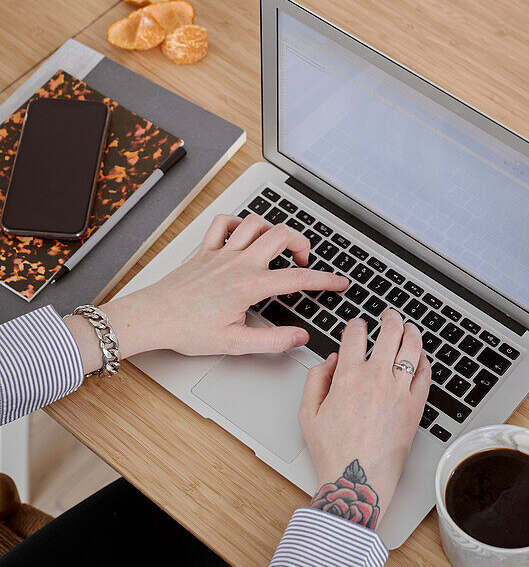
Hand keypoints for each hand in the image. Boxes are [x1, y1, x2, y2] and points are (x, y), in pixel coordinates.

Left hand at [67, 213, 347, 369]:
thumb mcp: (235, 344)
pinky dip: (238, 222)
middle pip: (281, 234)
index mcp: (249, 286)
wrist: (152, 318)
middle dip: (302, 242)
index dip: (324, 280)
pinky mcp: (205, 250)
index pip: (296, 278)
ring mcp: (221, 253)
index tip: (339, 282)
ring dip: (272, 229)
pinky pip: (224, 223)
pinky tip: (243, 235)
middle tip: (305, 259)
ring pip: (255, 222)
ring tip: (278, 245)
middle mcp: (238, 263)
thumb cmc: (187, 331)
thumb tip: (299, 338)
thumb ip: (272, 342)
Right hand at [299, 309, 430, 529]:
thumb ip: (315, 379)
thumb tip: (331, 360)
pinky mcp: (415, 406)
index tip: (358, 326)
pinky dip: (424, 360)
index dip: (356, 323)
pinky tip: (420, 357)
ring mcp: (399, 391)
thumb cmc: (333, 452)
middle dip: (389, 318)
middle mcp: (376, 378)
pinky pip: (425, 374)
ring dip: (410, 331)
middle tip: (388, 316)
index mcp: (348, 376)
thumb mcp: (307, 413)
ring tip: (408, 328)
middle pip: (389, 331)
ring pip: (412, 347)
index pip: (356, 333)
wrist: (358, 482)